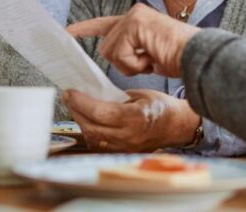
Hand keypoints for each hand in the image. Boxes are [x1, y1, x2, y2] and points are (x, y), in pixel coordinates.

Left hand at [62, 88, 200, 151]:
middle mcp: (129, 136)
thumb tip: (92, 94)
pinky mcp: (123, 152)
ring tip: (76, 107)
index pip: (100, 113)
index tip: (70, 92)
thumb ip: (116, 96)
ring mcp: (125, 147)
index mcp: (135, 118)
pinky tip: (87, 121)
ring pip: (92, 138)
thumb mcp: (140, 94)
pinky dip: (90, 132)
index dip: (81, 102)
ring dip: (80, 122)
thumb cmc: (161, 107)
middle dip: (76, 111)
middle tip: (69, 97)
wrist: (177, 126)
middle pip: (92, 127)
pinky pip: (99, 145)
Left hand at [67, 3, 197, 77]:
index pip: (105, 24)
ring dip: (130, 65)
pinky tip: (151, 58)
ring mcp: (134, 16)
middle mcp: (133, 14)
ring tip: (151, 59)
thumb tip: (112, 55)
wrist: (197, 57)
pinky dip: (134, 64)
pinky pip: (120, 54)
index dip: (87, 29)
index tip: (68, 32)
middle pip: (106, 47)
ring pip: (110, 51)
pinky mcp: (134, 23)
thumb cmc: (179, 59)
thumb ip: (130, 51)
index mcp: (136, 21)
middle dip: (124, 63)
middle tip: (147, 62)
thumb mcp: (149, 55)